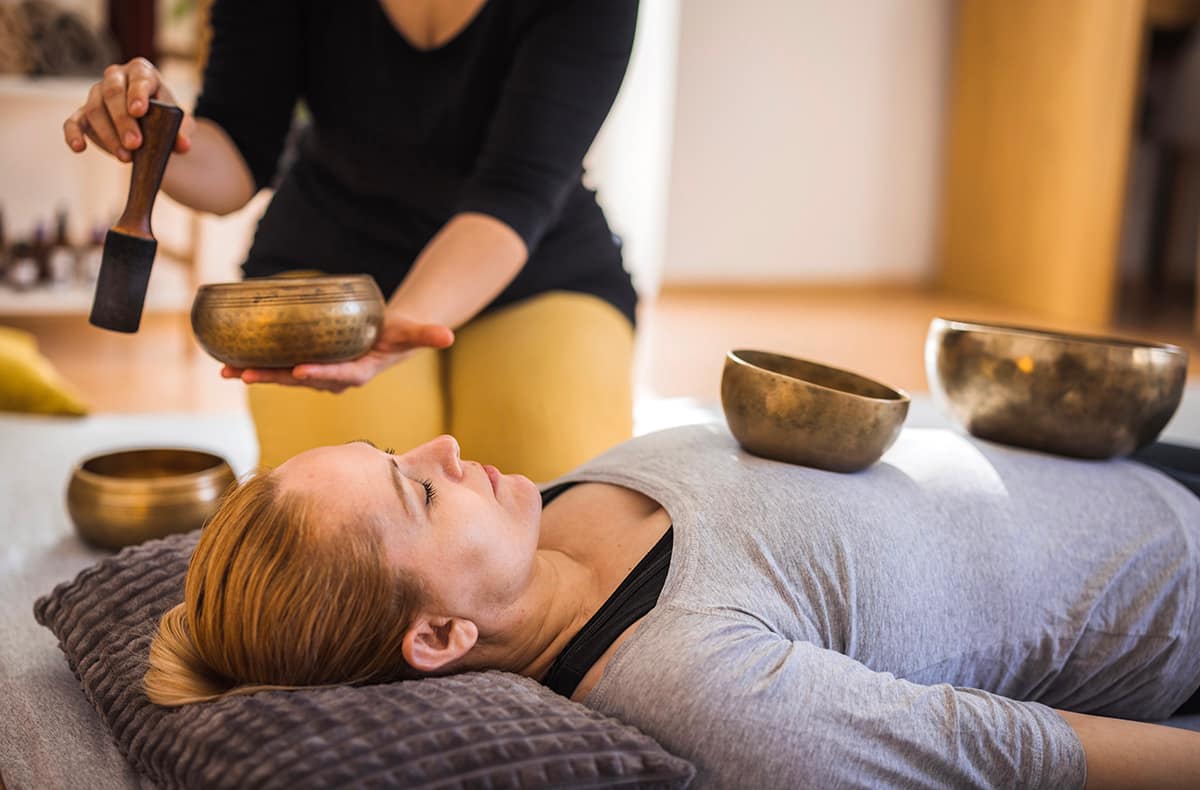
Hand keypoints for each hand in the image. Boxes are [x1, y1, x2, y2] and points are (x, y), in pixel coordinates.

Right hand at [63, 58, 194, 161]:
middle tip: (135, 144)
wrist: (152, 124)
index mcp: (141, 72)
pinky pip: (73, 122)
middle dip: (123, 120)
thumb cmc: (165, 117)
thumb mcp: (178, 123)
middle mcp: (115, 78)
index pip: (138, 78)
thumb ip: (182, 132)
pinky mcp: (83, 114)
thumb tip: (184, 146)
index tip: (139, 111)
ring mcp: (96, 94)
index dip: (137, 93)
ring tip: (126, 157)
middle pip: (112, 94)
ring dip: (108, 135)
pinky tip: (79, 148)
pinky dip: (72, 134)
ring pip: (94, 110)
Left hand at [220, 312, 454, 392]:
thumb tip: (450, 335)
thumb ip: (429, 334)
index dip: (319, 373)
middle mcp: (335, 378)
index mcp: (360, 372)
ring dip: (255, 375)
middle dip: (272, 378)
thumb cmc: (399, 334)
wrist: (387, 339)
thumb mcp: (414, 332)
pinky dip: (255, 365)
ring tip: (226, 372)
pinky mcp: (306, 365)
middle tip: (244, 374)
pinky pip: (279, 368)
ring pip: (284, 377)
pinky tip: (228, 362)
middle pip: (301, 380)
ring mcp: (318, 374)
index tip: (299, 370)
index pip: (338, 374)